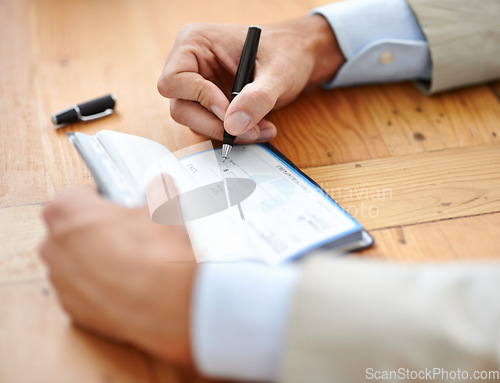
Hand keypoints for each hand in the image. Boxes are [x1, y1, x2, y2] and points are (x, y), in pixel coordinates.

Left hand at [39, 187, 195, 364]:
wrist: (168, 304)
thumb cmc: (157, 256)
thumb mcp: (162, 210)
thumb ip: (157, 190)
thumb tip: (160, 186)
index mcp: (67, 212)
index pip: (74, 194)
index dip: (99, 198)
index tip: (116, 204)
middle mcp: (54, 246)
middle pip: (70, 228)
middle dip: (95, 228)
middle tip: (127, 231)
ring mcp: (61, 281)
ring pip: (75, 261)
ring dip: (96, 258)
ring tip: (131, 259)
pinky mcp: (73, 308)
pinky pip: (82, 289)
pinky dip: (100, 285)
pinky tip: (128, 282)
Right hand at [158, 15, 344, 142]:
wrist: (299, 58)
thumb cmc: (287, 52)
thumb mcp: (278, 72)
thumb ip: (257, 98)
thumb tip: (234, 125)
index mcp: (195, 43)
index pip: (173, 81)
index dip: (200, 99)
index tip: (229, 109)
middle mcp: (191, 65)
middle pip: (181, 108)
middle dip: (215, 124)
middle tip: (248, 131)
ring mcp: (199, 86)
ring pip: (195, 122)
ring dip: (228, 132)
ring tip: (260, 128)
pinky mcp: (210, 104)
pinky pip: (211, 127)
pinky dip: (234, 133)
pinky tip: (256, 128)